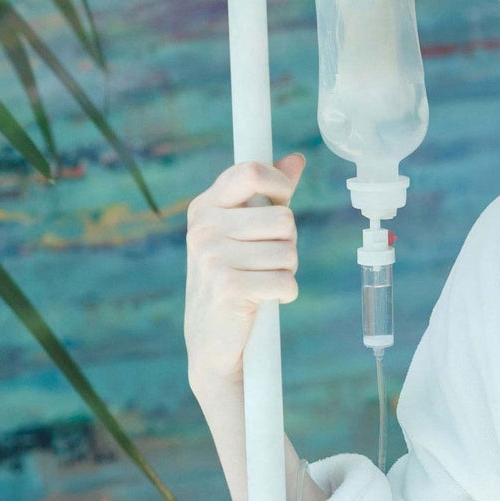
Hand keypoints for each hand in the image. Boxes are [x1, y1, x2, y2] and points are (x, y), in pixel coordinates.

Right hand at [184, 153, 306, 391]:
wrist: (211, 341)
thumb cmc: (232, 278)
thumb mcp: (243, 231)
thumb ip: (269, 194)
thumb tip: (296, 159)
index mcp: (205, 207)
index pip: (251, 172)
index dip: (279, 184)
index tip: (282, 201)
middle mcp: (203, 228)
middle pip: (283, 218)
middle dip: (288, 242)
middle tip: (266, 260)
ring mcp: (212, 257)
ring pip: (289, 251)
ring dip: (287, 271)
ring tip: (262, 281)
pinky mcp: (228, 287)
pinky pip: (286, 281)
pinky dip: (285, 293)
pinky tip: (264, 301)